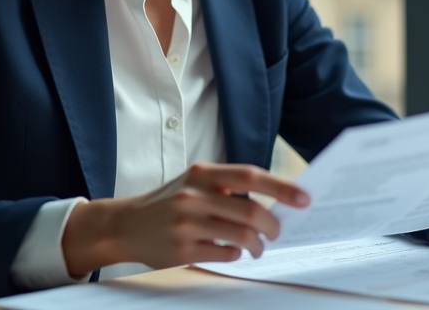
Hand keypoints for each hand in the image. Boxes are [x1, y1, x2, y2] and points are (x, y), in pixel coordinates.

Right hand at [61, 162, 309, 275]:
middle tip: (277, 232)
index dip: (281, 187)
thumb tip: (275, 200)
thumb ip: (226, 188)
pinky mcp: (181, 250)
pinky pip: (224, 255)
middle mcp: (194, 196)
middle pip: (251, 212)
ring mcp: (187, 224)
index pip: (250, 176)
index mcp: (202, 174)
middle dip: (273, 226)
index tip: (304, 198)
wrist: (123, 224)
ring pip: (241, 238)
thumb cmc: (167, 203)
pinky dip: (235, 255)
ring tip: (257, 248)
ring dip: (257, 246)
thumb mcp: (193, 183)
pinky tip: (230, 252)